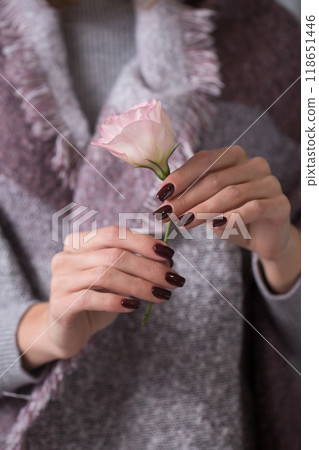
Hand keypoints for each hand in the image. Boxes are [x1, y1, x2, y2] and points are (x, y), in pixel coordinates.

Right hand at [17, 226, 184, 369]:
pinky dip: (116, 301)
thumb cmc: (96, 299)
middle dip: (149, 267)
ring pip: (105, 275)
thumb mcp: (116, 277)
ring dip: (140, 285)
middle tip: (173, 279)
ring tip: (162, 295)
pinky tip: (134, 306)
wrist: (68, 332)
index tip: (168, 254)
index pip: (113, 234)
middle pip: (113, 255)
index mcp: (78, 242)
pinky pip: (91, 298)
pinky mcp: (60, 305)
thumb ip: (134, 264)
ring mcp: (60, 280)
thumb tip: (166, 260)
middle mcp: (66, 257)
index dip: (143, 242)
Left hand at [154, 146, 300, 292]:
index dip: (181, 176)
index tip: (161, 194)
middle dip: (187, 198)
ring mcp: (270, 183)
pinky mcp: (280, 204)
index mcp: (235, 157)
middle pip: (215, 178)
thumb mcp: (208, 205)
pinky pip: (253, 208)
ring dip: (204, 209)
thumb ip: (192, 197)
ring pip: (232, 193)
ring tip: (184, 223)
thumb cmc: (232, 219)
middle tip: (167, 214)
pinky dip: (232, 217)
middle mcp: (254, 164)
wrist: (264, 240)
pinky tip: (215, 227)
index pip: (204, 160)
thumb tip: (164, 199)